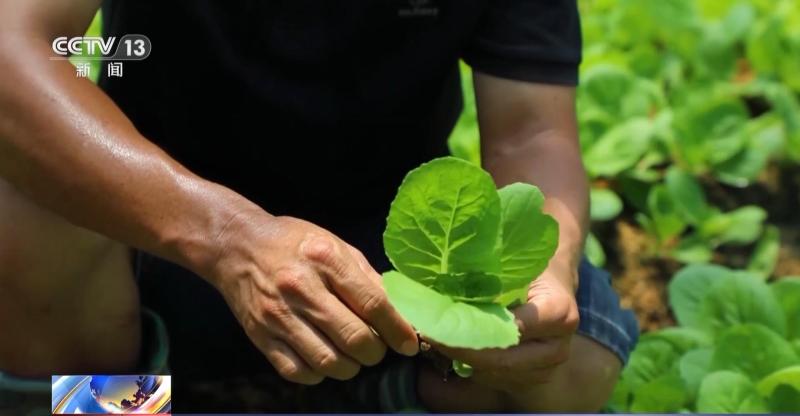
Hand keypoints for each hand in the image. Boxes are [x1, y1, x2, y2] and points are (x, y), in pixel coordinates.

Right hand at [206, 213, 418, 384]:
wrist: (237, 247)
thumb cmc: (294, 243)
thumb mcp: (335, 245)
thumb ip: (367, 277)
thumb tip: (398, 311)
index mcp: (326, 260)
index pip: (373, 303)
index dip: (397, 329)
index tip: (409, 344)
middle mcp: (301, 289)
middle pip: (354, 338)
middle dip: (375, 352)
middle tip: (377, 349)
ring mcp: (278, 316)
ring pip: (329, 363)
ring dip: (350, 367)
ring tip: (352, 356)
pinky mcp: (261, 337)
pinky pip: (298, 372)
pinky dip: (319, 374)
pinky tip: (324, 359)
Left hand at [433, 264, 578, 394]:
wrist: (555, 288)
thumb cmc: (532, 271)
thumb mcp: (519, 267)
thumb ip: (494, 278)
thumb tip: (446, 284)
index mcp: (559, 313)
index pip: (512, 329)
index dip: (474, 329)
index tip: (442, 322)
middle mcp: (557, 347)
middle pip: (502, 359)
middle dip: (460, 350)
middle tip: (429, 335)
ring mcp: (547, 368)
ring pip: (495, 374)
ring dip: (462, 360)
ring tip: (436, 339)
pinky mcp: (533, 380)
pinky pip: (495, 380)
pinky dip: (471, 366)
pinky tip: (454, 349)